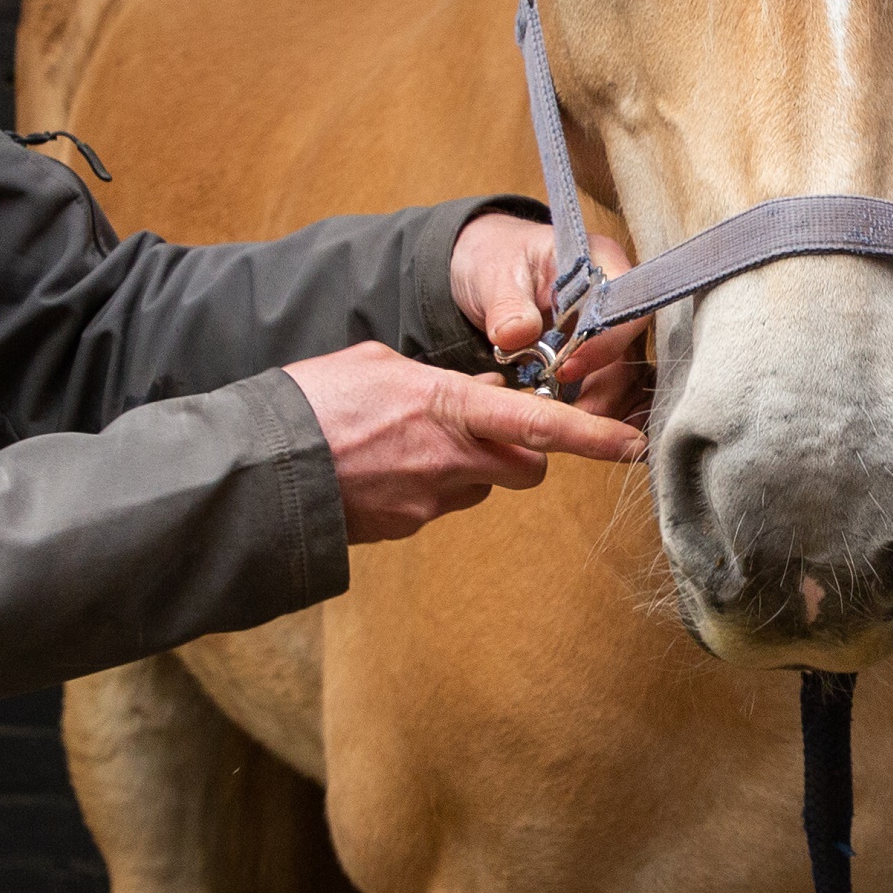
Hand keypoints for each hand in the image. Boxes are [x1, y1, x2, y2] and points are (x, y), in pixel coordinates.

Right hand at [282, 342, 644, 543]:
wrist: (257, 467)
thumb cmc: (313, 402)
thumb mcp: (379, 364)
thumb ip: (436, 379)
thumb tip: (468, 392)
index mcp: (448, 408)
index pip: (541, 425)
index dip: (594, 437)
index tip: (635, 445)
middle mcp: (450, 460)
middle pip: (525, 467)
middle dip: (518, 451)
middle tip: (479, 427)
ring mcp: (428, 501)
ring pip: (480, 487)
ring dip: (467, 468)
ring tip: (407, 444)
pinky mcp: (403, 527)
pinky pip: (436, 505)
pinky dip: (424, 486)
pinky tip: (380, 468)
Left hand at [449, 211, 652, 421]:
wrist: (486, 268)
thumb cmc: (496, 258)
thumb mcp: (493, 274)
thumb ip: (506, 303)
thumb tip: (517, 334)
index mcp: (599, 262)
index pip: (624, 304)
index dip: (605, 342)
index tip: (567, 370)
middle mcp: (614, 296)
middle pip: (630, 348)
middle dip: (606, 387)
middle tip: (573, 418)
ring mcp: (608, 327)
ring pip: (623, 373)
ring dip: (602, 403)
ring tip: (568, 428)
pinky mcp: (595, 354)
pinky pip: (605, 385)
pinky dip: (593, 406)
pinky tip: (574, 427)